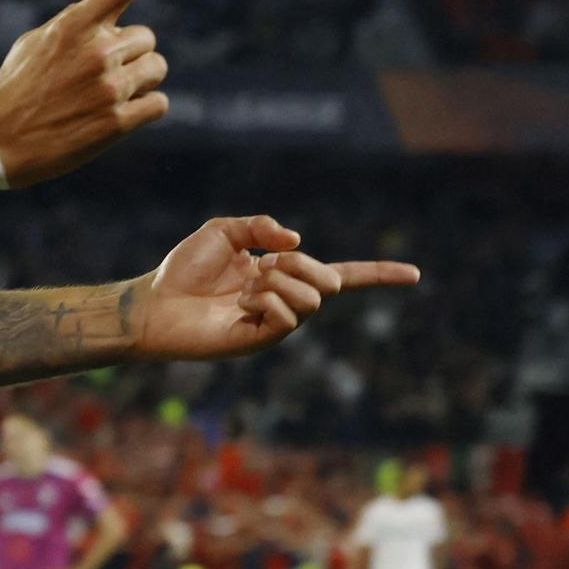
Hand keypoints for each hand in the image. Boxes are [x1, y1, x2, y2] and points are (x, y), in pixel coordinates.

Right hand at [0, 0, 191, 186]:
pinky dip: (145, 110)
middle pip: (146, 39)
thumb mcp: (34, 43)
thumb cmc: (15, 89)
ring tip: (104, 97)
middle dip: (129, 55)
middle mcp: (96, 51)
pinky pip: (159, 104)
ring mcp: (108, 87)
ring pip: (157, 69)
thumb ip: (74, 25)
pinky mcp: (116, 122)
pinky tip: (114, 118)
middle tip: (96, 76)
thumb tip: (106, 18)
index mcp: (75, 25)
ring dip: (140, 82)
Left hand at [127, 215, 419, 361]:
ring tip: (245, 286)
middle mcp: (286, 302)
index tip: (415, 274)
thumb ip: (261, 227)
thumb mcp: (223, 232)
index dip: (378, 274)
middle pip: (328, 281)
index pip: (341, 275)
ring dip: (279, 281)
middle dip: (299, 265)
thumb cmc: (183, 270)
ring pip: (312, 298)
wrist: (153, 303)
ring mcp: (276, 324)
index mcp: (283, 276)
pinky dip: (265, 299)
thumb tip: (297, 242)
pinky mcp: (262, 341)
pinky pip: (288, 316)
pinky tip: (239, 304)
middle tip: (261, 265)